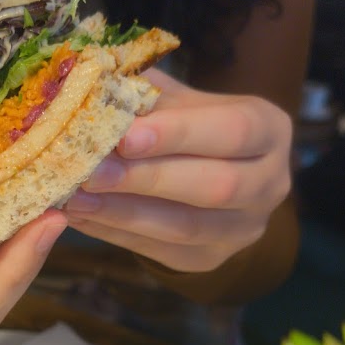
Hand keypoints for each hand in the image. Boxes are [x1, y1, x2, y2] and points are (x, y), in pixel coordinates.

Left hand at [64, 68, 292, 272]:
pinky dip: (115, 233)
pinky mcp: (209, 259)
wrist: (209, 173)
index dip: (179, 135)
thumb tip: (89, 85)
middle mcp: (270, 184)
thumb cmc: (188, 126)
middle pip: (214, 186)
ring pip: (184, 228)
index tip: (124, 136)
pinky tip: (80, 217)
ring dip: (123, 213)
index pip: (232, 132)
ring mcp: (243, 229)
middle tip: (89, 172)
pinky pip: (159, 250)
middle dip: (146, 180)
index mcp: (269, 130)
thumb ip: (144, 94)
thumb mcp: (177, 101)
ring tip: (74, 198)